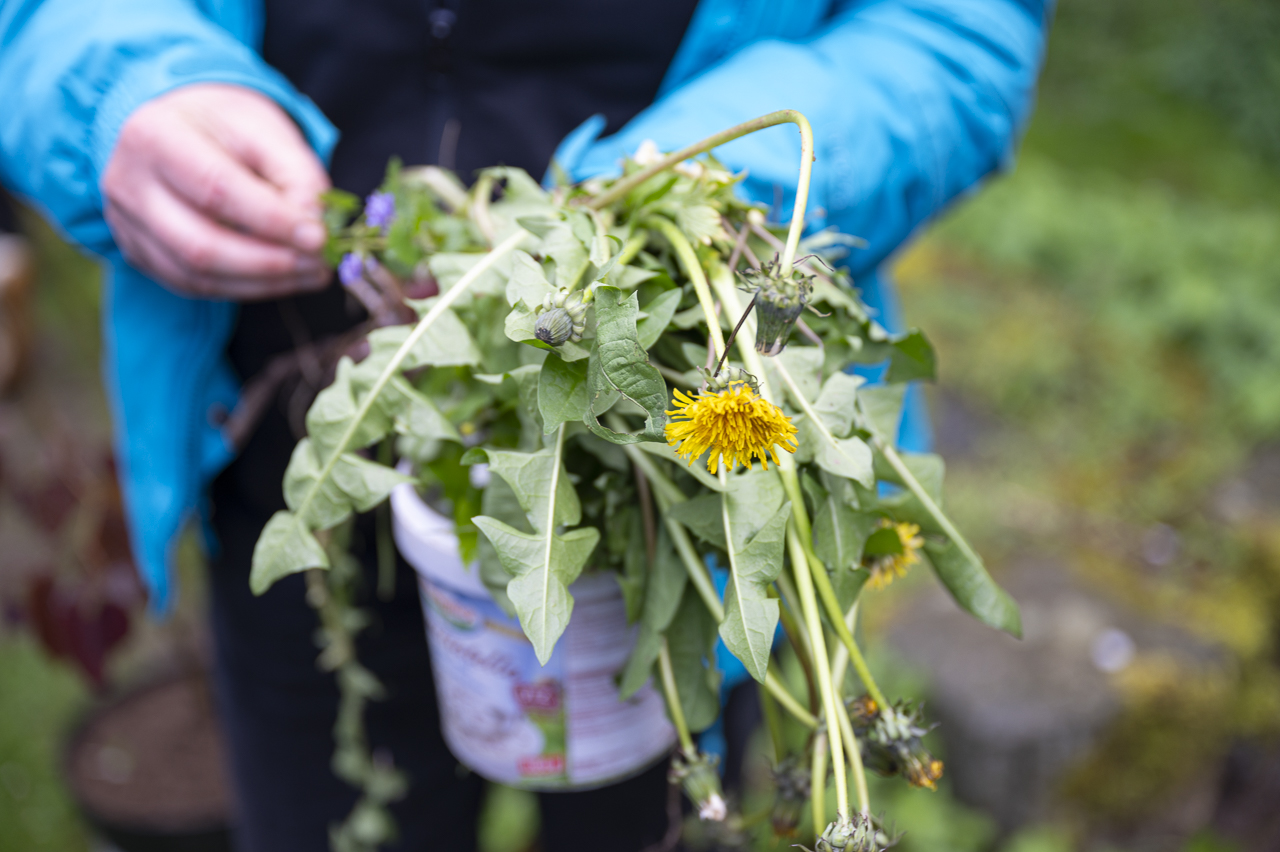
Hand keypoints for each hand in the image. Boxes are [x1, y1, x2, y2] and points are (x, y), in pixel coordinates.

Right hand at [102, 83, 331, 299]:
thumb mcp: (264, 127)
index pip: (216, 189)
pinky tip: (282, 279)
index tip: (319, 237)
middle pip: (201, 244)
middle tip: (320, 264)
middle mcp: (129, 183)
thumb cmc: (223, 124)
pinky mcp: (140, 252)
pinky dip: (244, 288)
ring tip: (311, 273)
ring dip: (263, 282)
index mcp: (154, 135)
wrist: (175, 126)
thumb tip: (315, 224)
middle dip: (270, 262)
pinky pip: (193, 285)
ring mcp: (128, 224)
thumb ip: (296, 172)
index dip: (272, 220)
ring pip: (197, 274)